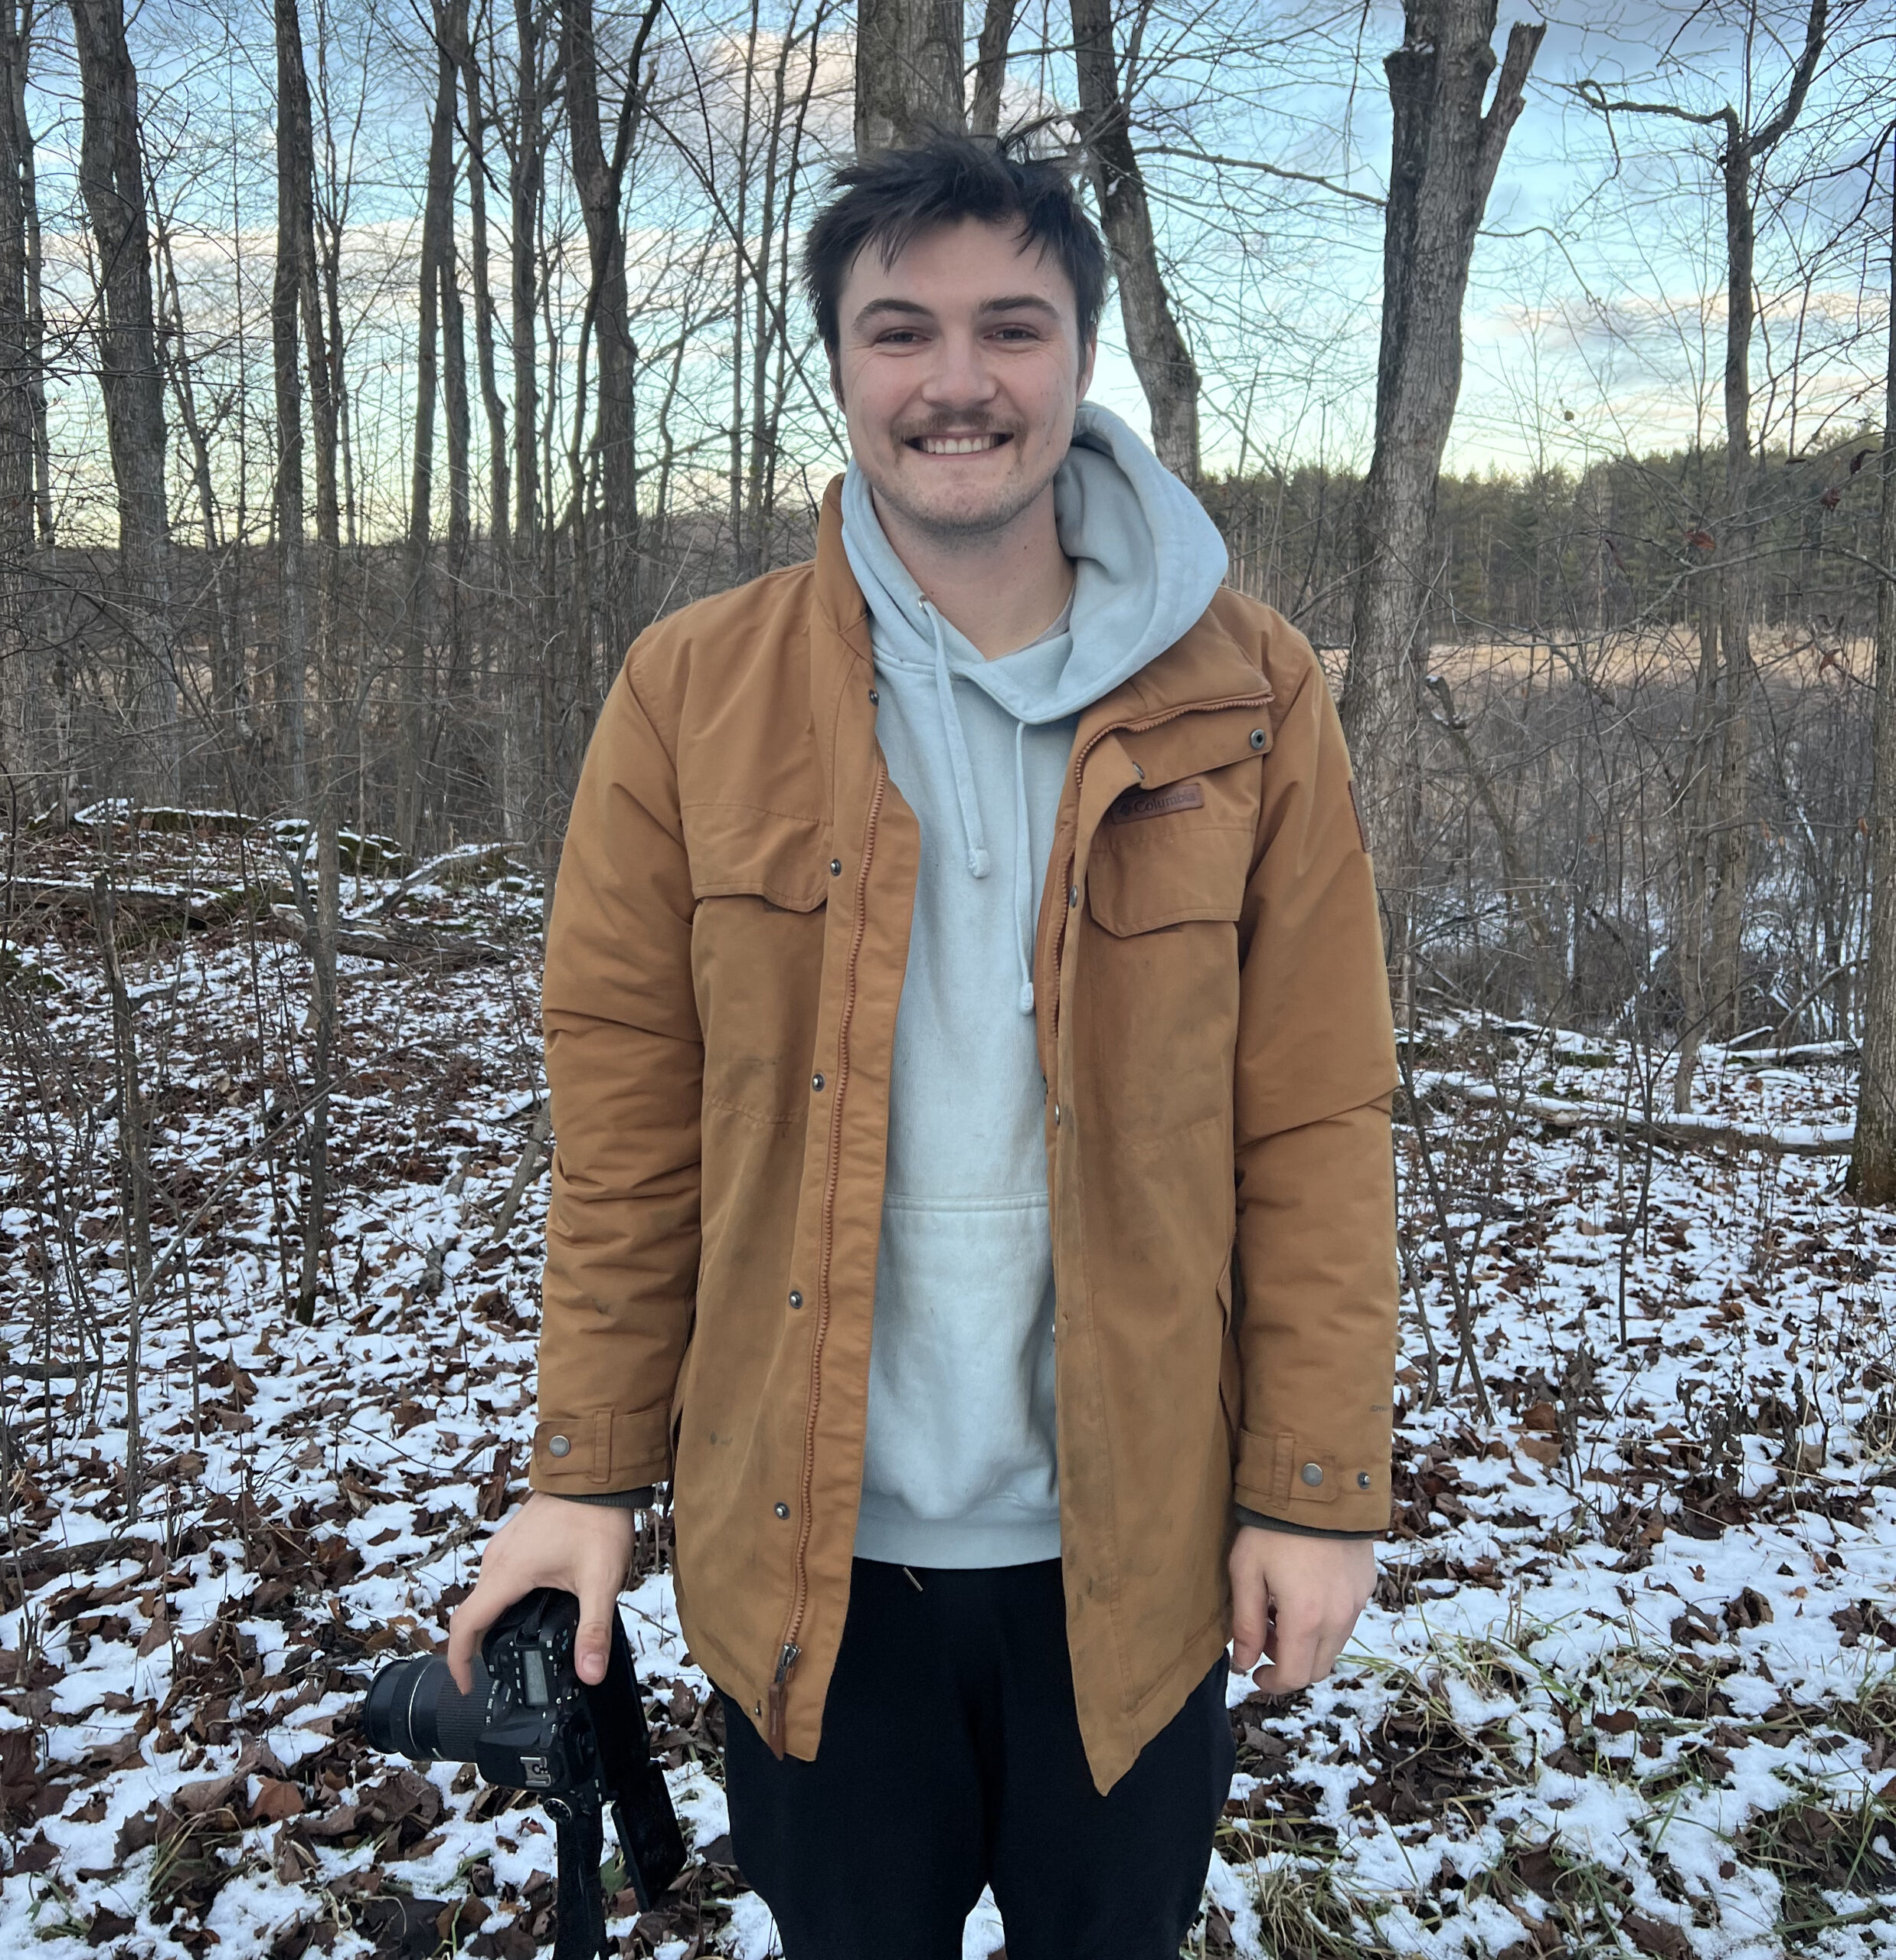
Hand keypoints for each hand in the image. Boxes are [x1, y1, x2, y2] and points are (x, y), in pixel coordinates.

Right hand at [446, 1492, 635, 1692]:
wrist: (596, 1475)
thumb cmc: (597, 1520)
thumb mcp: (601, 1581)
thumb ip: (594, 1629)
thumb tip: (591, 1672)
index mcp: (507, 1573)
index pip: (464, 1625)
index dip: (458, 1662)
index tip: (465, 1687)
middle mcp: (496, 1559)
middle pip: (472, 1612)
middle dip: (476, 1647)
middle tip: (497, 1674)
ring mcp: (504, 1546)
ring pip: (484, 1594)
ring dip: (490, 1622)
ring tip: (514, 1648)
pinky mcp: (515, 1540)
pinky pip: (497, 1577)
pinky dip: (502, 1601)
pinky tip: (529, 1610)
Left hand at [1228, 1526, 1373, 1692]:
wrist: (1318, 1482)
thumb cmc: (1272, 1527)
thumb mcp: (1246, 1571)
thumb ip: (1246, 1623)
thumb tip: (1244, 1664)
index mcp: (1306, 1619)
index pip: (1293, 1676)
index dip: (1271, 1683)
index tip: (1253, 1672)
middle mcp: (1339, 1617)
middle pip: (1317, 1667)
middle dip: (1288, 1664)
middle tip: (1264, 1637)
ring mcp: (1357, 1601)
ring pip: (1334, 1645)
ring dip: (1308, 1643)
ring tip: (1281, 1609)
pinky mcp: (1367, 1585)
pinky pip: (1347, 1619)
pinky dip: (1326, 1621)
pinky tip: (1305, 1591)